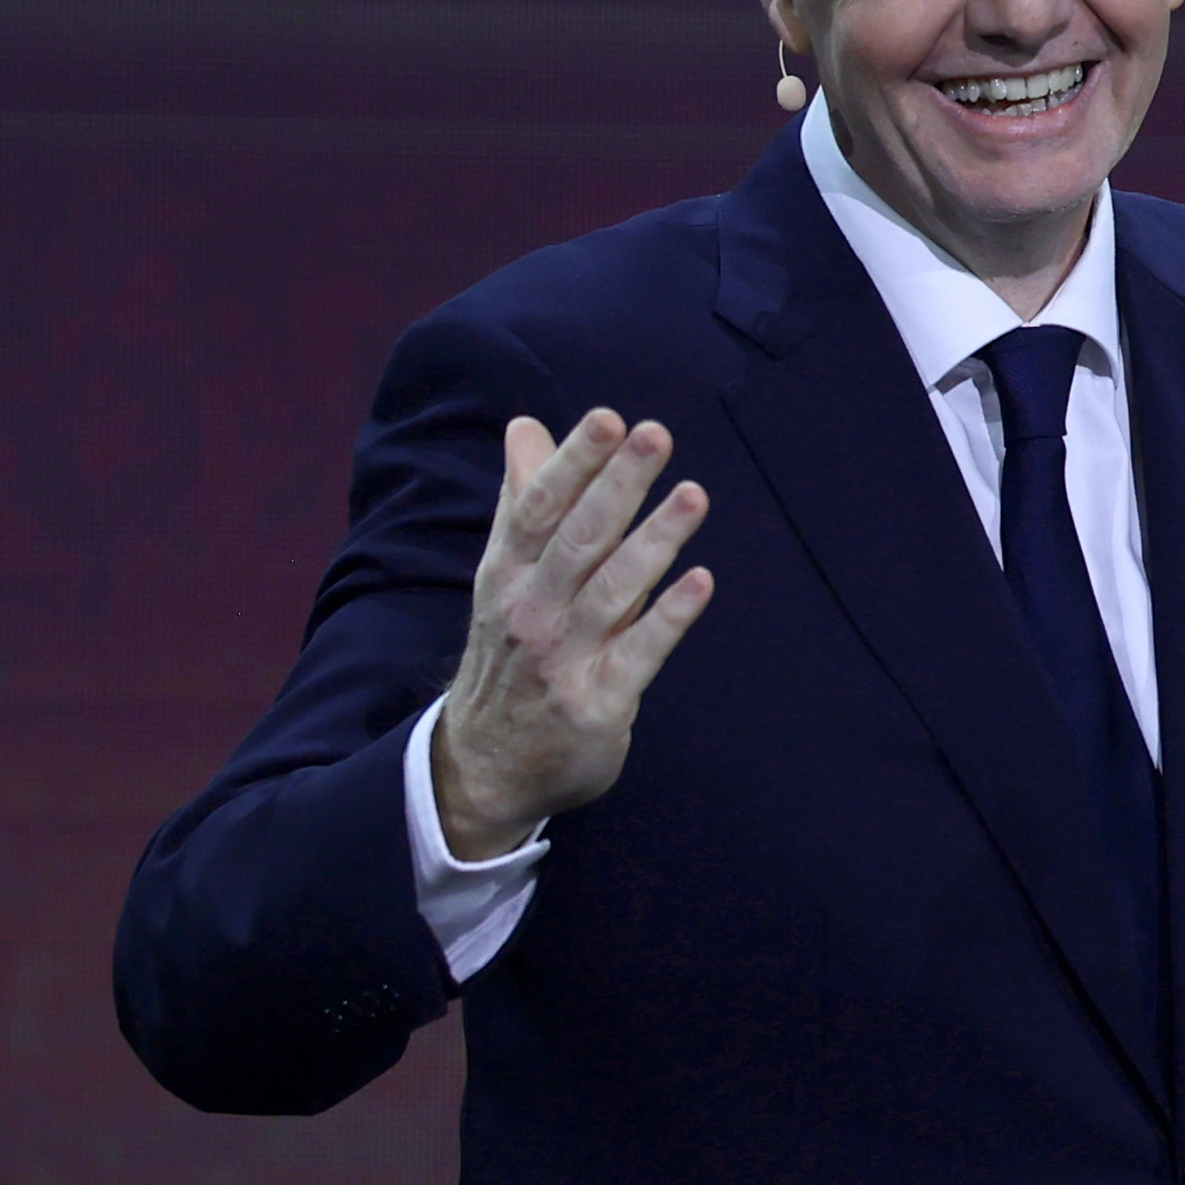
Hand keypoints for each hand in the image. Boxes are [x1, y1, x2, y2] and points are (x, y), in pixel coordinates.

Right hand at [430, 412, 714, 858]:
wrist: (484, 765)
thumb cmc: (509, 654)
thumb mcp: (504, 576)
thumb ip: (523, 501)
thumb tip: (525, 427)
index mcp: (507, 572)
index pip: (539, 507)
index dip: (574, 462)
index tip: (608, 419)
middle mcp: (531, 610)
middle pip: (577, 537)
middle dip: (616, 485)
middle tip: (655, 434)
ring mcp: (563, 657)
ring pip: (612, 589)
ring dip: (653, 540)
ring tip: (693, 495)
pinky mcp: (597, 702)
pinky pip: (638, 653)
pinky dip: (668, 616)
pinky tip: (701, 580)